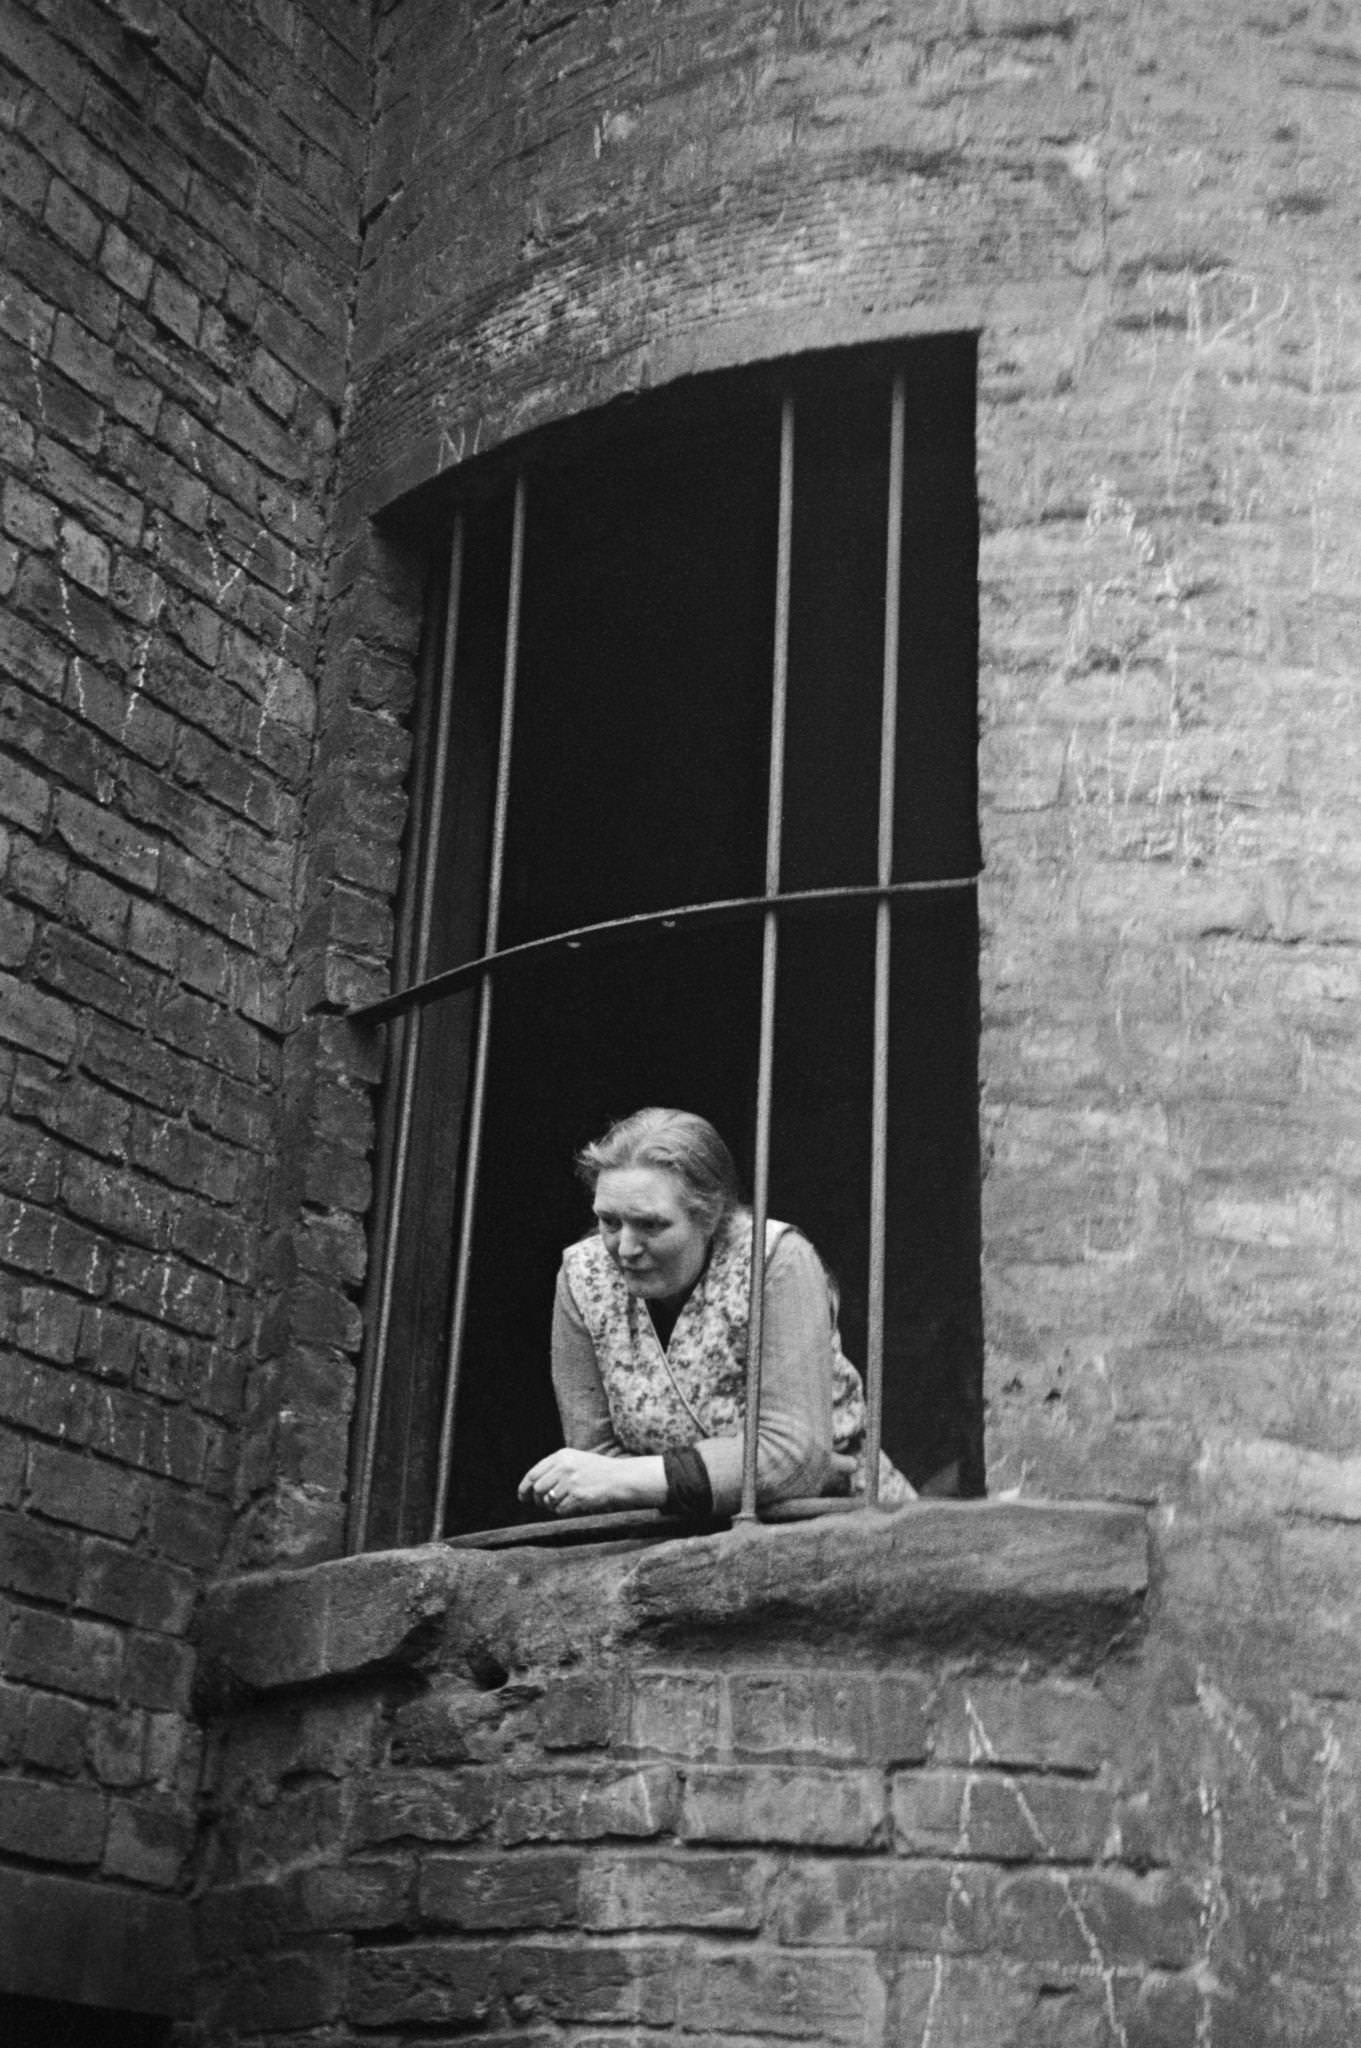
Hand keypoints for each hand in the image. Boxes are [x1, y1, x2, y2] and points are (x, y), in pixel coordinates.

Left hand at [518, 1448, 642, 1516]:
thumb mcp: (575, 1461)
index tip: (522, 1496)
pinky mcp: (578, 1496)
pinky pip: (560, 1510)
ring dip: (553, 1506)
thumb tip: (532, 1488)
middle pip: (537, 1489)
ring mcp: (571, 1481)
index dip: (524, 1487)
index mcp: (562, 1456)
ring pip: (548, 1501)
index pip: (533, 1473)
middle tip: (544, 1504)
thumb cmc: (598, 1471)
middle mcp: (564, 1467)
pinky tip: (574, 1505)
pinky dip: (564, 1511)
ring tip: (566, 1502)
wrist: (621, 1478)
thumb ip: (555, 1469)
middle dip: (538, 1499)